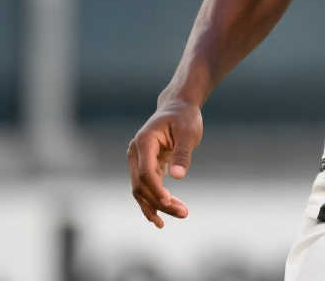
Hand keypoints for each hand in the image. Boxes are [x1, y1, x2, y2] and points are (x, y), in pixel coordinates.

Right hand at [126, 99, 202, 227]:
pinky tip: (162, 217)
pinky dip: (154, 201)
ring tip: (181, 214)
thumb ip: (182, 154)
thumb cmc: (185, 117)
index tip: (170, 202)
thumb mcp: (188, 133)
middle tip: (184, 213)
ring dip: (158, 205)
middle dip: (160, 203)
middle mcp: (136, 153)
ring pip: (142, 190)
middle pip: (142, 185)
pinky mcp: (145, 166)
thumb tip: (177, 177)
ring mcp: (138, 160)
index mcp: (144, 142)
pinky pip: (146, 187)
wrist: (178, 107)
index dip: (156, 190)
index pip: (146, 172)